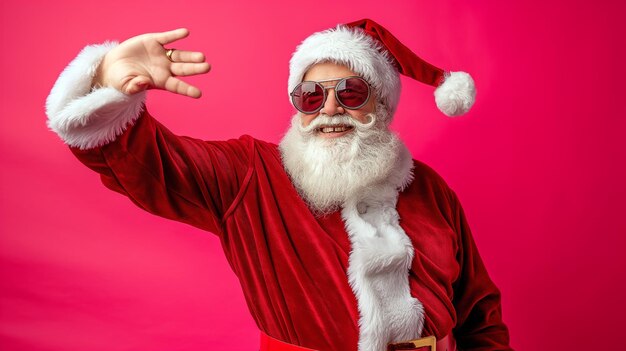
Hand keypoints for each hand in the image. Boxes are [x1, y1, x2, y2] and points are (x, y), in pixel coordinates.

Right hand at [93, 28, 209, 97]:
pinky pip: (167, 38)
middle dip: (195, 69)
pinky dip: (175, 35)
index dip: (187, 89)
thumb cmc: (121, 80)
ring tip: (201, 56)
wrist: (112, 65)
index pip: (177, 86)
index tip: (199, 94)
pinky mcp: (154, 41)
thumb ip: (134, 86)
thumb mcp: (125, 86)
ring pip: (179, 55)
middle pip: (183, 69)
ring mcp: (161, 54)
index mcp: (161, 81)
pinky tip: (185, 33)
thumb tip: (143, 82)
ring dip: (190, 55)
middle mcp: (165, 68)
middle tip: (207, 67)